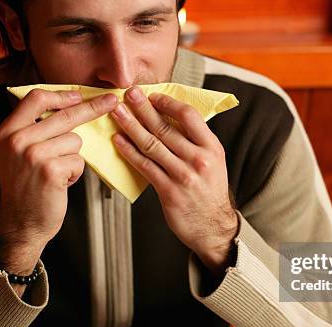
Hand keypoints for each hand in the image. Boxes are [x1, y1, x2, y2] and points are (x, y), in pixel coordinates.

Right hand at [0, 89, 118, 280]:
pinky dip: (75, 173)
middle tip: (112, 101)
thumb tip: (69, 106)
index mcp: (7, 130)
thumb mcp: (17, 152)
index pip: (36, 98)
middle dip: (92, 108)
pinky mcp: (50, 170)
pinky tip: (61, 183)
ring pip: (75, 140)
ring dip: (73, 157)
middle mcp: (17, 139)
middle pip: (64, 115)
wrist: (21, 222)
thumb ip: (35, 129)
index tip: (80, 96)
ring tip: (58, 172)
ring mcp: (33, 154)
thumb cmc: (26, 187)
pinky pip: (78, 161)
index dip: (62, 95)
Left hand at [111, 87, 238, 272]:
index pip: (189, 116)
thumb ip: (196, 141)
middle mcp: (199, 160)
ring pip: (152, 145)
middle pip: (166, 128)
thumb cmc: (209, 192)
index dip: (168, 103)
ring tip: (118, 113)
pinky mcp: (169, 191)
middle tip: (129, 94)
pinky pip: (145, 166)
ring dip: (131, 126)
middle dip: (143, 109)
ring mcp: (184, 176)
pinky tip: (119, 141)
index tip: (153, 96)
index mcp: (212, 148)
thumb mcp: (213, 161)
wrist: (213, 227)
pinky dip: (130, 152)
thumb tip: (171, 116)